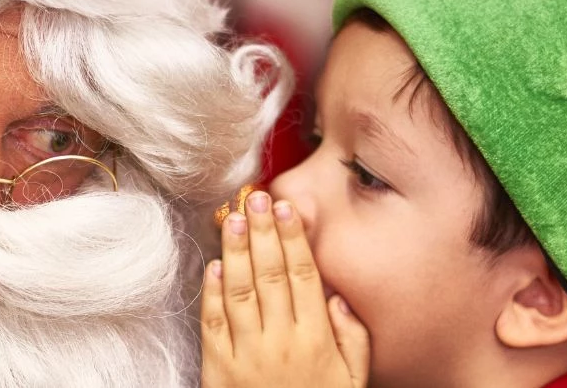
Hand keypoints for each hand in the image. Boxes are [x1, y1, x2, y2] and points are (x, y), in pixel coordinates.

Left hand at [201, 191, 369, 387]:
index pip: (303, 276)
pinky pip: (213, 323)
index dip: (294, 239)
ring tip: (234, 218)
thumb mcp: (354, 382)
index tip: (288, 208)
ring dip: (236, 250)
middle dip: (263, 231)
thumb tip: (339, 298)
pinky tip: (215, 265)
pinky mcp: (218, 369)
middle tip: (257, 196)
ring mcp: (246, 355)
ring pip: (239, 290)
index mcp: (317, 340)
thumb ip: (354, 339)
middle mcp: (281, 342)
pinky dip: (212, 291)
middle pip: (270, 274)